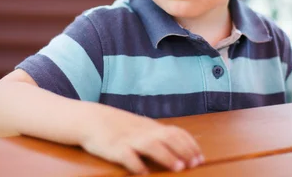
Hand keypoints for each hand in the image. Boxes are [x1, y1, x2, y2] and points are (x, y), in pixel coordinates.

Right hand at [79, 104, 203, 174]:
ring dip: (166, 156)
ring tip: (178, 168)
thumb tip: (180, 147)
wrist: (90, 120)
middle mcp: (143, 132)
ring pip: (151, 145)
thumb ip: (157, 136)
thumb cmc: (117, 127)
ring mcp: (129, 140)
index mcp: (150, 127)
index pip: (175, 132)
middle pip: (168, 138)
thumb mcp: (140, 128)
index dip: (190, 144)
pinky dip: (136, 164)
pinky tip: (144, 173)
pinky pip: (127, 156)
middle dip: (184, 151)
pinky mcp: (114, 148)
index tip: (201, 157)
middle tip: (195, 164)